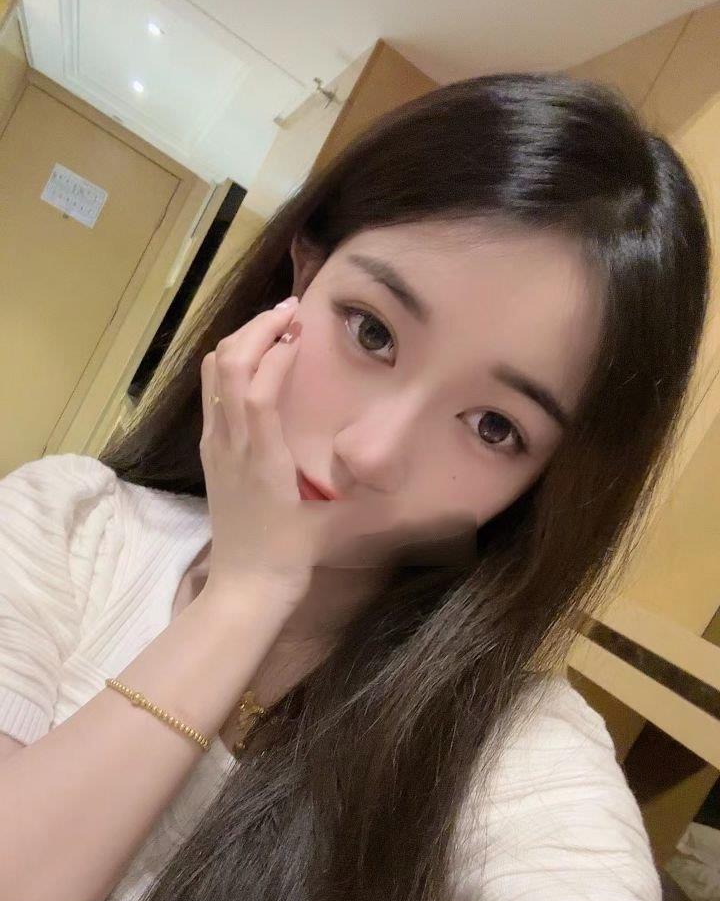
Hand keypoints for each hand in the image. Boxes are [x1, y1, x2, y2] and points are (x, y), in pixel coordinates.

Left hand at [199, 300, 383, 601]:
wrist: (244, 589)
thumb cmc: (289, 558)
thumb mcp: (333, 525)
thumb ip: (365, 493)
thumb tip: (402, 466)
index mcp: (262, 460)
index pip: (257, 389)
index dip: (278, 352)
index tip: (304, 330)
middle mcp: (230, 445)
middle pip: (227, 366)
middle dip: (256, 328)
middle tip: (291, 311)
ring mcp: (215, 446)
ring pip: (213, 373)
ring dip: (240, 341)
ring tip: (275, 327)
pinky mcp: (211, 453)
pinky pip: (212, 392)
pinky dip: (231, 364)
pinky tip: (258, 363)